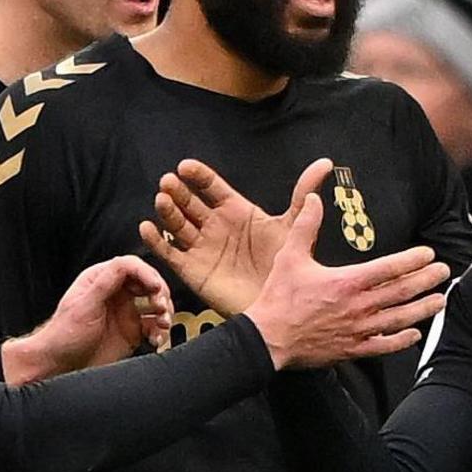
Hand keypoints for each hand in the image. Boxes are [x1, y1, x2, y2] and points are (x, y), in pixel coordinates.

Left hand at [5, 256, 172, 384]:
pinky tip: (157, 339)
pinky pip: (154, 327)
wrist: (60, 365)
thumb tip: (126, 263)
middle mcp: (117, 293)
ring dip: (164, 313)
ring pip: (155, 304)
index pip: (130, 266)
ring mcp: (126, 312)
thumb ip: (105, 283)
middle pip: (148, 283)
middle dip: (159, 294)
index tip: (156, 288)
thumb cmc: (63, 334)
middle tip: (161, 308)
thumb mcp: (83, 306)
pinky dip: (160, 332)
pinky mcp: (133, 332)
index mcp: (101, 279)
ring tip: (163, 324)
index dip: (147, 274)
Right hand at [137, 157, 318, 313]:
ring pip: (177, 224)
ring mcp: (201, 246)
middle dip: (178, 192)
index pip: (211, 187)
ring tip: (162, 201)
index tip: (185, 166)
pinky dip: (156, 241)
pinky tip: (147, 228)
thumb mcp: (293, 226)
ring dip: (167, 211)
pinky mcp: (191, 269)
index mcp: (236, 211)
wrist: (276, 308)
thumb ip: (303, 194)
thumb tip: (324, 163)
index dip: (198, 175)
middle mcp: (214, 225)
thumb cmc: (285, 266)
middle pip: (190, 202)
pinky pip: (169, 252)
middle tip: (168, 182)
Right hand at [150, 170, 450, 369]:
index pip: (390, 268)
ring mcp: (357, 330)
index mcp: (347, 282)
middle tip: (444, 272)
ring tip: (440, 300)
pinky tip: (415, 334)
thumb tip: (313, 198)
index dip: (413, 260)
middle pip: (402, 292)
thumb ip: (305, 226)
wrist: (267, 339)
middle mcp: (358, 306)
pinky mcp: (351, 349)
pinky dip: (402, 340)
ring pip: (399, 319)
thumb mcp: (289, 256)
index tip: (428, 254)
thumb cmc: (278, 298)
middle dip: (426, 280)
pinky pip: (383, 346)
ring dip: (423, 309)